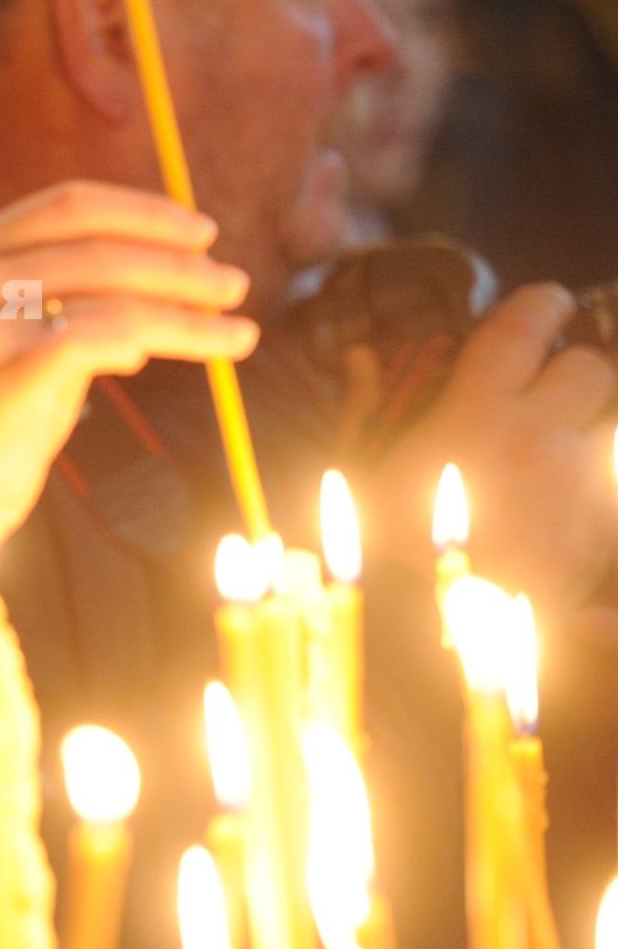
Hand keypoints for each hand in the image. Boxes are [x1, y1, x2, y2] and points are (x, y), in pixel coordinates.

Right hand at [0, 180, 259, 673]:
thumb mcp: (6, 336)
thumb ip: (55, 292)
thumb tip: (160, 259)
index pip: (66, 205)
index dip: (144, 212)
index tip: (201, 231)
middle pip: (97, 247)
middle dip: (180, 262)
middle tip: (236, 284)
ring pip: (112, 294)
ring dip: (190, 308)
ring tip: (240, 327)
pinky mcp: (5, 379)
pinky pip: (104, 338)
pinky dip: (161, 336)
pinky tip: (196, 347)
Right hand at [370, 283, 617, 611]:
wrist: (425, 643)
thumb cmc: (377, 551)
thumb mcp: (357, 471)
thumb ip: (364, 406)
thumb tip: (361, 357)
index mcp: (475, 411)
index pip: (529, 327)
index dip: (544, 306)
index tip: (549, 305)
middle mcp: (540, 438)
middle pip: (593, 370)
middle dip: (577, 372)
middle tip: (556, 385)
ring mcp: (581, 488)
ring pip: (616, 427)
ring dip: (596, 429)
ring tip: (570, 443)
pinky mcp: (603, 535)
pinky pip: (613, 490)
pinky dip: (598, 487)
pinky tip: (572, 499)